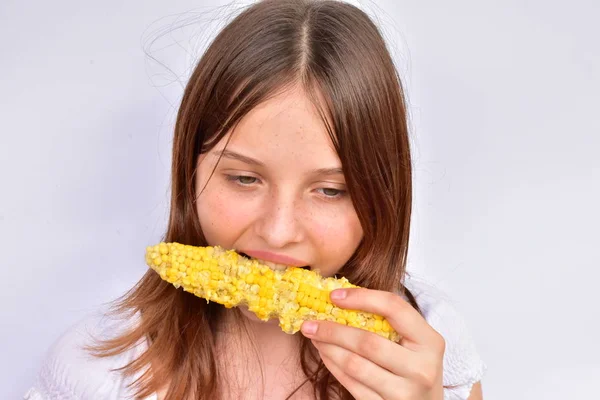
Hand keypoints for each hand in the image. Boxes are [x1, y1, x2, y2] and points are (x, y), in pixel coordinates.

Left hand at [300, 288, 444, 399]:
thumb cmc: (416, 366)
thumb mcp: (414, 341)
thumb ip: (388, 320)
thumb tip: (340, 297)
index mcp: (430, 341)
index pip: (394, 308)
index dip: (362, 298)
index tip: (334, 295)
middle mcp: (421, 368)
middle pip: (368, 342)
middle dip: (333, 330)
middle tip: (310, 321)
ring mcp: (404, 393)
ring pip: (355, 365)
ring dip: (328, 348)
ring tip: (314, 336)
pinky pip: (352, 385)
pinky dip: (333, 366)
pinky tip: (324, 353)